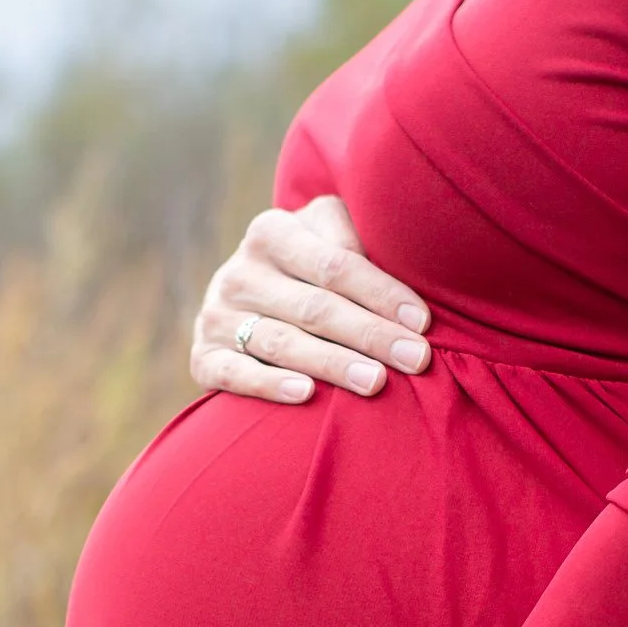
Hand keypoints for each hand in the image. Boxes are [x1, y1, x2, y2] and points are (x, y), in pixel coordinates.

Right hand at [189, 195, 432, 403]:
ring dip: (331, 364)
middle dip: (370, 334)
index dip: (382, 294)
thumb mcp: (329, 234)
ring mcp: (216, 315)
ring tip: (376, 382)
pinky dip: (269, 385)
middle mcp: (239, 271)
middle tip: (416, 359)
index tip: (424, 322)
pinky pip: (234, 374)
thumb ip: (361, 238)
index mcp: (272, 232)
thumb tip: (414, 258)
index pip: (336, 265)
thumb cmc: (311, 267)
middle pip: (314, 307)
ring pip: (281, 343)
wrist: (244, 297)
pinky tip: (306, 394)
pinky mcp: (203, 356)